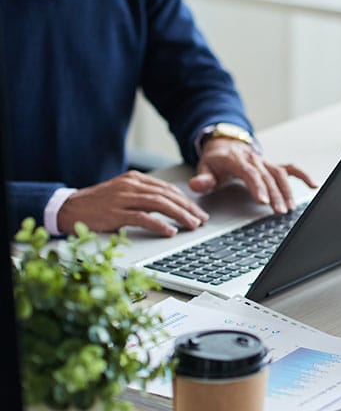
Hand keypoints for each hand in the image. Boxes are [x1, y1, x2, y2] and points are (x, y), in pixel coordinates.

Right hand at [57, 171, 208, 236]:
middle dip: (188, 208)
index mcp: (135, 179)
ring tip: (192, 225)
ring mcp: (122, 199)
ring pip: (159, 204)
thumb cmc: (98, 204)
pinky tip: (170, 231)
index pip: (167, 188)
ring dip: (180, 215)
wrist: (67, 208)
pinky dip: (159, 224)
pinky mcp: (114, 213)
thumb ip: (145, 195)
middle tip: (202, 220)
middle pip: (167, 195)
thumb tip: (172, 204)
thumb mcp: (124, 194)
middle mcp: (130, 186)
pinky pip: (142, 217)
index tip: (199, 212)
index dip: (186, 201)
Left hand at [189, 139, 315, 213]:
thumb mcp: (204, 168)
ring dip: (287, 191)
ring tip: (290, 208)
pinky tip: (313, 185)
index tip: (263, 201)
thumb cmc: (216, 161)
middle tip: (279, 211)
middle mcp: (254, 159)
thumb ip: (202, 178)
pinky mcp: (273, 165)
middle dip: (275, 195)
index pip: (250, 173)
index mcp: (237, 159)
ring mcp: (266, 162)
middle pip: (268, 177)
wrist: (225, 145)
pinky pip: (291, 168)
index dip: (257, 186)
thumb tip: (198, 184)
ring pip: (280, 175)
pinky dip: (303, 176)